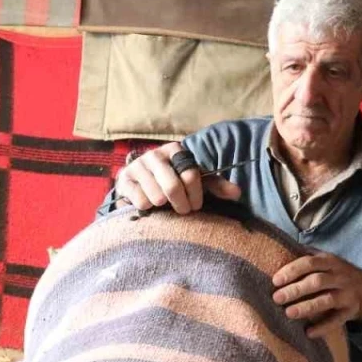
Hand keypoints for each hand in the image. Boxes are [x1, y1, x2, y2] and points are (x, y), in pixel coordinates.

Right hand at [116, 142, 241, 214]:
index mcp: (176, 150)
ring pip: (156, 196)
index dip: (196, 195)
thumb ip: (215, 186)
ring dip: (164, 207)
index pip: (191, 174)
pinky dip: (147, 208)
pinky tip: (149, 206)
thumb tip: (237, 193)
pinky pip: (140, 200)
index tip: (196, 205)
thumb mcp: (195, 182)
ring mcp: (138, 166)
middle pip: (172, 186)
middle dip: (181, 204)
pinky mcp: (124, 180)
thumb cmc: (173, 183)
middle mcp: (155, 154)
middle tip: (183, 211)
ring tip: (165, 207)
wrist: (140, 185)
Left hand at [272, 253, 361, 338]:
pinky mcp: (350, 311)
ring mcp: (346, 294)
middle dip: (296, 290)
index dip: (292, 271)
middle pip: (317, 282)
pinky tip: (308, 332)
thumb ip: (305, 259)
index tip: (275, 281)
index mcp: (330, 262)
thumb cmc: (334, 274)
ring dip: (307, 307)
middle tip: (276, 298)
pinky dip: (323, 327)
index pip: (310, 263)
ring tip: (289, 313)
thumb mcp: (325, 261)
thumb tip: (275, 254)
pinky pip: (337, 320)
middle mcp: (340, 277)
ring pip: (327, 300)